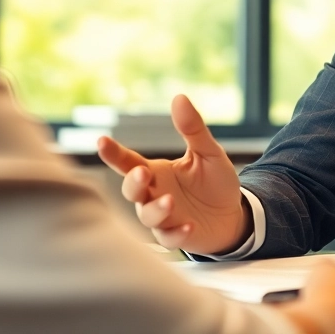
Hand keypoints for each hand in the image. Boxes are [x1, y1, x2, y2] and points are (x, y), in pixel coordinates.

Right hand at [96, 94, 250, 254]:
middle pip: (131, 190)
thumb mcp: (208, 153)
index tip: (101, 141)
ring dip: (156, 209)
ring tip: (171, 201)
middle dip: (134, 183)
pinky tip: (189, 226)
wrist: (233, 215)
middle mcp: (153, 194)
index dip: (113, 154)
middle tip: (143, 173)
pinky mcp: (177, 235)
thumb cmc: (215, 182)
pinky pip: (169, 237)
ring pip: (147, 215)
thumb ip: (193, 129)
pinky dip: (176, 233)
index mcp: (156, 172)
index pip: (128, 162)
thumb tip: (179, 97)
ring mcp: (163, 217)